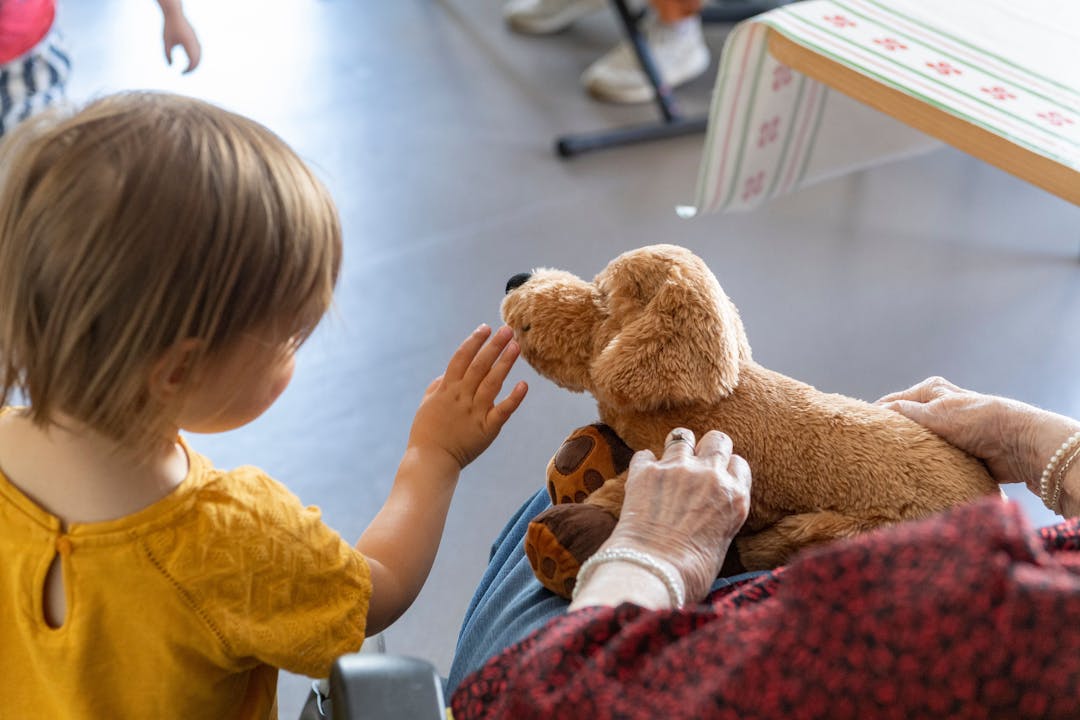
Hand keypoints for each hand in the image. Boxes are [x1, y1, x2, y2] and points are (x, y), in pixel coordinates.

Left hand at [162, 8, 200, 72]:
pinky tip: (190, 59)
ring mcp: (196, 40)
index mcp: (188, 45)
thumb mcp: (166, 43)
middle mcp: (195, 43)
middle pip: (198, 60)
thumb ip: (168, 55)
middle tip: (185, 73)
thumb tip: (170, 66)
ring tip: (188, 68)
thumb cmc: (169, 28)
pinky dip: (195, 56)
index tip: (182, 74)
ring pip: (199, 55)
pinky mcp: (195, 37)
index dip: (188, 70)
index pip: (192, 62)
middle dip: (192, 68)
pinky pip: (198, 50)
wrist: (174, 14)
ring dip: (195, 62)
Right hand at [407, 325, 526, 470]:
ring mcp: (475, 412)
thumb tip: (447, 374)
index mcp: (446, 389)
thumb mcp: (427, 405)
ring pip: (492, 382)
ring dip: (505, 363)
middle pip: (479, 365)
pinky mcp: (487, 429)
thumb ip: (438, 386)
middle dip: (494, 346)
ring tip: (516, 347)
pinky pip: (503, 410)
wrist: (431, 460)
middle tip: (508, 330)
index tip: (485, 327)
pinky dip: (514, 398)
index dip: (474, 341)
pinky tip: (524, 384)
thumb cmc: (426, 433)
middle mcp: (462, 397)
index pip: (461, 358)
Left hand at [605, 428, 751, 602]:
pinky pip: (645, 453)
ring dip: (677, 447)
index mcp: (735, 496)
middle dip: (708, 447)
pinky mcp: (646, 471)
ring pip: (682, 435)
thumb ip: (719, 517)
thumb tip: (707, 513)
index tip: (718, 477)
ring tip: (671, 462)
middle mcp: (710, 475)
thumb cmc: (689, 573)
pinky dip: (645, 463)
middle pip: (717, 439)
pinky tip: (643, 478)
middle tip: (698, 461)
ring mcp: (677, 469)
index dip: (727, 469)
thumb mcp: (721, 543)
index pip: (738, 464)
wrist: (653, 573)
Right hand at [877, 376, 1079, 494]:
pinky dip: (923, 465)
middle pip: (904, 423)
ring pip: (916, 443)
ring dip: (907, 453)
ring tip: (886, 464)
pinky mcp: (956, 452)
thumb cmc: (978, 420)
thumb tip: (876, 411)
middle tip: (869, 451)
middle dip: (890, 436)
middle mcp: (937, 408)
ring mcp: (946, 431)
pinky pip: (931, 459)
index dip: (876, 415)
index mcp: (931, 391)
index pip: (892, 402)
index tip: (858, 431)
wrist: (1019, 445)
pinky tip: (909, 473)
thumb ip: (904, 412)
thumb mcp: (936, 412)